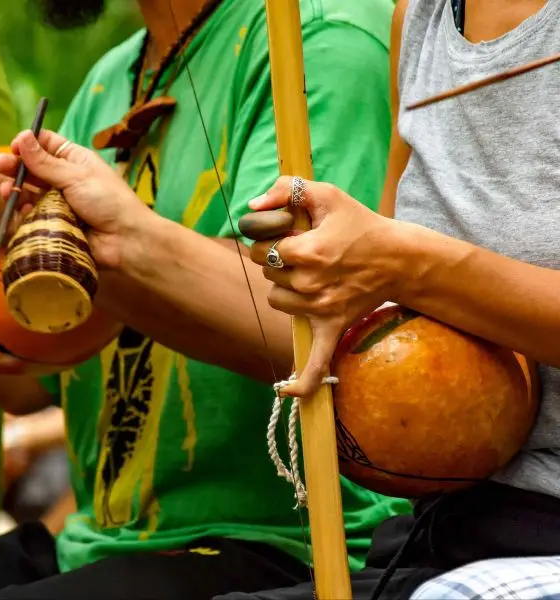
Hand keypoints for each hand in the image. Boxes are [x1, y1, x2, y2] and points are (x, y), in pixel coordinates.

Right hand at [0, 129, 153, 268]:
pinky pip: (34, 217)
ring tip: (5, 191)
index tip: (13, 147)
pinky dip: (25, 214)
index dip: (28, 143)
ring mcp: (59, 203)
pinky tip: (20, 211)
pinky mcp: (55, 225)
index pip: (46, 144)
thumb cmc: (107, 200)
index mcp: (74, 161)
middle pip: (33, 169)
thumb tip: (22, 136)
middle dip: (16, 167)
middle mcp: (65, 180)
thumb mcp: (75, 175)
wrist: (124, 240)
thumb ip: (45, 162)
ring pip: (30, 193)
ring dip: (16, 190)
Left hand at [248, 177, 406, 396]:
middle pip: (266, 275)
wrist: (398, 258)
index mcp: (307, 252)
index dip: (269, 239)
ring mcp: (320, 310)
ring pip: (276, 302)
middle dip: (278, 262)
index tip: (288, 234)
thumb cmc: (360, 224)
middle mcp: (310, 284)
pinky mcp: (331, 328)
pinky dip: (302, 382)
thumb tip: (253, 206)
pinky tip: (286, 392)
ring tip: (310, 275)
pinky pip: (315, 362)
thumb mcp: (327, 194)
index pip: (261, 249)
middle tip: (305, 253)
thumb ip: (287, 189)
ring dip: (285, 289)